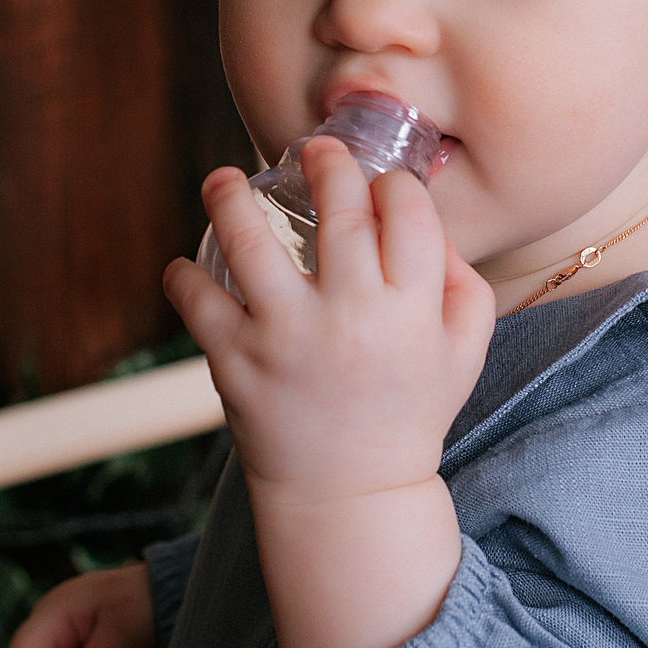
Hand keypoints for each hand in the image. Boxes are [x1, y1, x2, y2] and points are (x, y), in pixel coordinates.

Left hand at [165, 137, 492, 506]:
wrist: (350, 497)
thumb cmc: (407, 413)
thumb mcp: (463, 354)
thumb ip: (464, 284)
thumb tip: (427, 219)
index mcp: (413, 310)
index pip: (407, 211)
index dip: (392, 185)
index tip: (378, 185)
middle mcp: (352, 316)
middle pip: (339, 209)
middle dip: (326, 163)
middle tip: (315, 150)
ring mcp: (288, 338)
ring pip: (249, 242)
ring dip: (230, 196)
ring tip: (224, 178)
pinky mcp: (237, 364)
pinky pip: (198, 303)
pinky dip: (183, 277)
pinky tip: (185, 264)